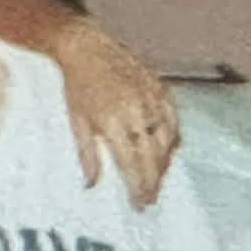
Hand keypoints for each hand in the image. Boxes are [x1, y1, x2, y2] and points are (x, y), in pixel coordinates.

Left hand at [56, 19, 177, 207]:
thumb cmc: (77, 86)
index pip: (131, 163)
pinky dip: (173, 137)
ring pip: (167, 140)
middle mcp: (136, 111)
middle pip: (152, 156)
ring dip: (164, 163)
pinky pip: (173, 119)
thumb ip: (87, 154)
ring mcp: (151, 98)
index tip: (139, 204)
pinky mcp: (160, 87)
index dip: (138, 186)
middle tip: (150, 199)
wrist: (87, 46)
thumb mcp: (77, 121)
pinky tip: (169, 150)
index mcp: (113, 121)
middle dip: (153, 181)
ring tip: (157, 179)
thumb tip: (91, 185)